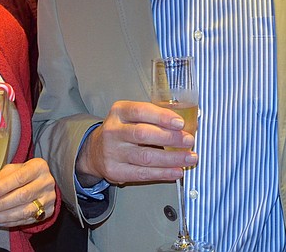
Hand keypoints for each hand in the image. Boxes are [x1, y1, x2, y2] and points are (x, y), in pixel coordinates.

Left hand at [0, 158, 56, 225]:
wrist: (41, 184)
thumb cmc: (23, 174)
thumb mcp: (14, 169)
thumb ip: (3, 177)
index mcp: (39, 167)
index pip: (20, 177)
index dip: (3, 187)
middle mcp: (47, 182)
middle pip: (23, 195)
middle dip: (1, 204)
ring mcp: (49, 198)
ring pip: (25, 210)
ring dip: (4, 216)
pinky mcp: (48, 211)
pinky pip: (27, 219)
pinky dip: (11, 222)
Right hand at [76, 100, 197, 185]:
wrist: (95, 151)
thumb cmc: (122, 130)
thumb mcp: (131, 116)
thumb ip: (154, 117)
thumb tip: (185, 125)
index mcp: (119, 112)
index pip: (141, 111)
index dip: (162, 117)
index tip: (181, 123)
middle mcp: (113, 131)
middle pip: (143, 134)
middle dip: (170, 138)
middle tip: (189, 141)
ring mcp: (112, 152)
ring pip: (146, 157)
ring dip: (172, 159)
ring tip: (189, 158)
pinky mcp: (115, 171)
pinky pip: (142, 174)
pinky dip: (163, 173)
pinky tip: (176, 171)